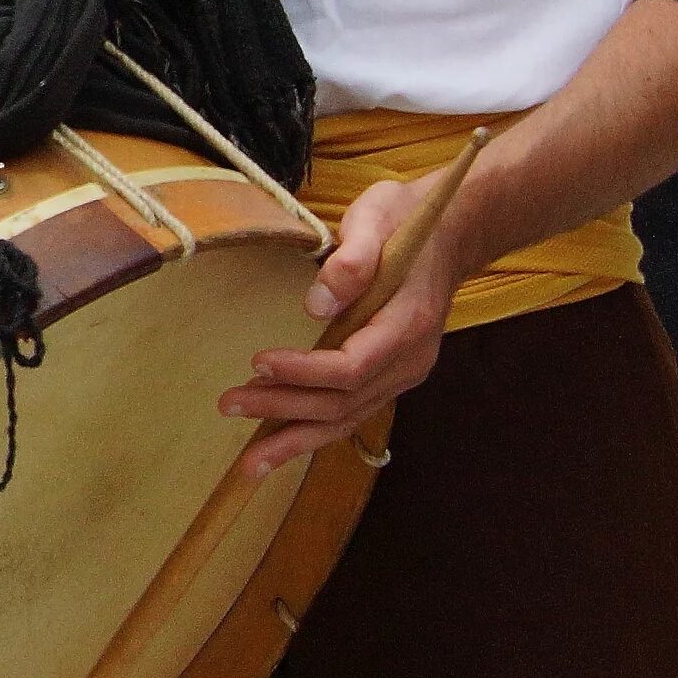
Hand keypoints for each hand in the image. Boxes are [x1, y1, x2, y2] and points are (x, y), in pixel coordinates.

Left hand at [217, 172, 454, 476]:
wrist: (448, 234)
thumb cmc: (406, 221)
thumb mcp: (377, 218)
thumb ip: (352, 258)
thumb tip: (317, 304)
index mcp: (409, 323)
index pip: (353, 365)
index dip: (305, 371)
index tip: (259, 363)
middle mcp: (410, 359)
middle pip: (344, 401)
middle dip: (285, 408)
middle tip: (229, 402)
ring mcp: (402, 373)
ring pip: (347, 418)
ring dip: (295, 437)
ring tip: (248, 458)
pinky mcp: (388, 376)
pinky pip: (350, 413)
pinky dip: (313, 433)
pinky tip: (277, 448)